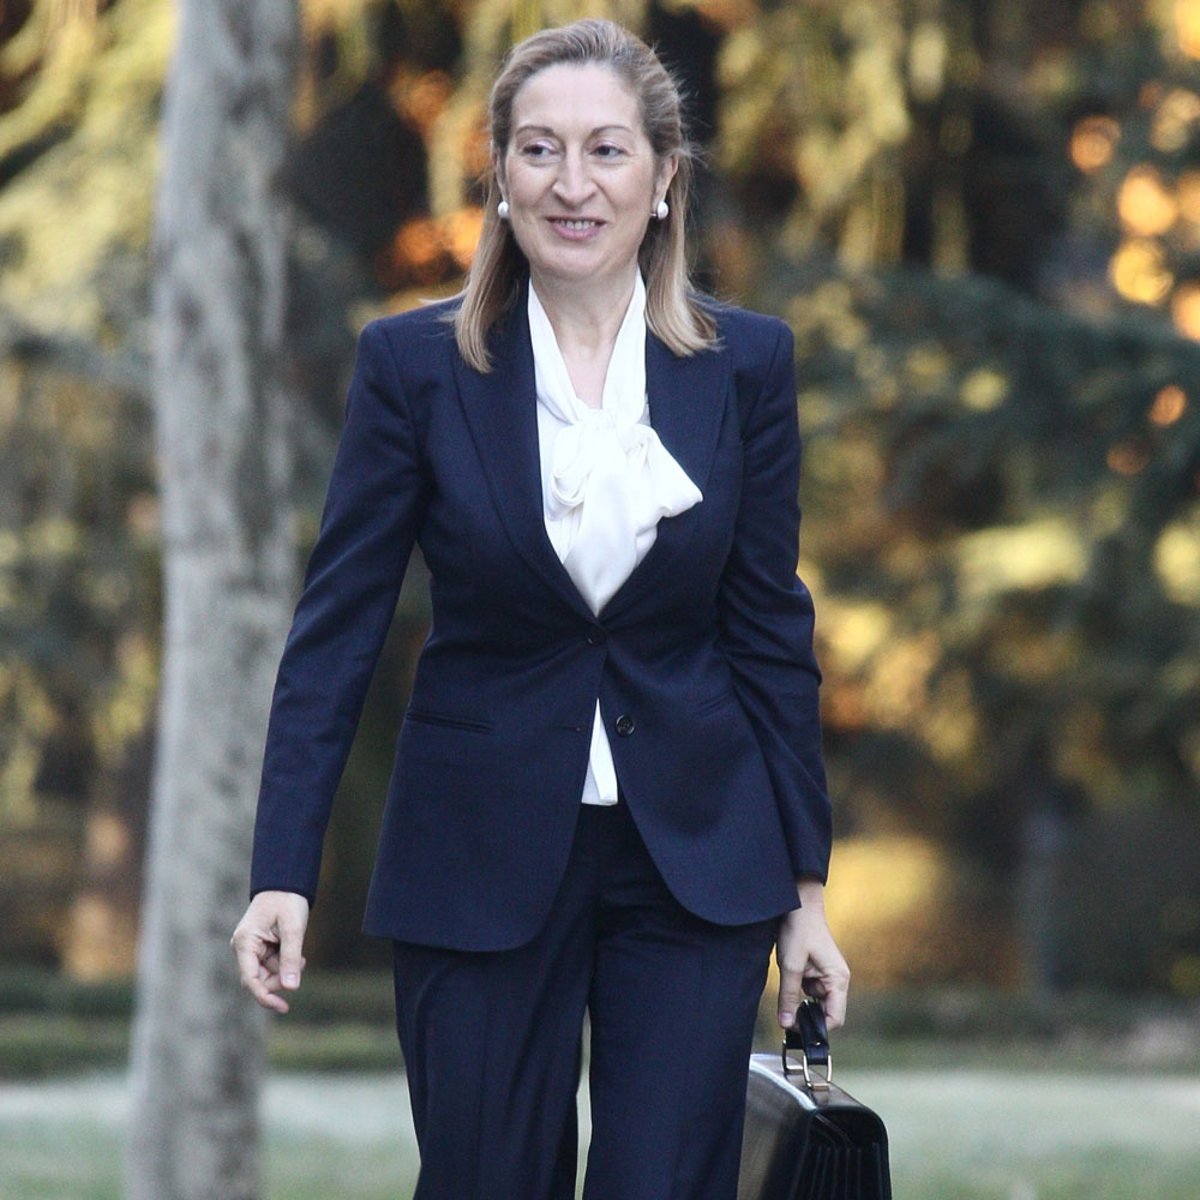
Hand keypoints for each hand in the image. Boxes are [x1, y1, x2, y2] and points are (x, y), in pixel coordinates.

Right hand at [230, 890, 309, 1013]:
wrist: (286, 883)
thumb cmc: (287, 900)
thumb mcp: (293, 928)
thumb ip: (291, 958)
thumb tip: (292, 987)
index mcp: (245, 943)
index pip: (251, 979)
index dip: (266, 996)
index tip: (284, 1007)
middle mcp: (244, 949)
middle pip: (260, 980)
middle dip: (281, 978)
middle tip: (301, 964)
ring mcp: (251, 950)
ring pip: (268, 974)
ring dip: (286, 971)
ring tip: (301, 956)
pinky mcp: (260, 949)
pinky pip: (272, 966)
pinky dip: (285, 964)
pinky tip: (296, 954)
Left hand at [775, 879, 849, 1031]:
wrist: (797, 903)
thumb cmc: (799, 929)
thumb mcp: (790, 965)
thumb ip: (789, 997)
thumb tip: (786, 1025)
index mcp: (838, 980)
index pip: (835, 1019)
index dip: (817, 1028)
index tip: (797, 1030)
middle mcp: (837, 980)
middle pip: (826, 1012)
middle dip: (807, 1015)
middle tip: (786, 1015)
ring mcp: (827, 975)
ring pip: (815, 1002)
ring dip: (801, 1000)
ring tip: (788, 986)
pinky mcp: (818, 970)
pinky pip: (810, 989)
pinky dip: (799, 989)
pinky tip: (790, 976)